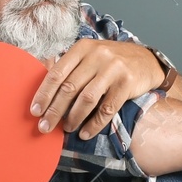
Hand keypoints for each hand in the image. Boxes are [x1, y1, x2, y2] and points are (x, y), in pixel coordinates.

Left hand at [30, 40, 164, 138]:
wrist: (146, 61)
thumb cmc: (110, 61)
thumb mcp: (88, 55)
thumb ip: (67, 66)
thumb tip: (40, 81)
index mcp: (82, 48)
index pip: (57, 73)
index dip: (44, 94)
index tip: (35, 111)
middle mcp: (97, 55)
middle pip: (69, 88)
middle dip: (54, 111)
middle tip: (44, 127)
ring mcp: (113, 69)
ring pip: (87, 99)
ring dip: (73, 118)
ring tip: (66, 129)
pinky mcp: (127, 83)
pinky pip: (107, 109)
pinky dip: (94, 124)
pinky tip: (85, 133)